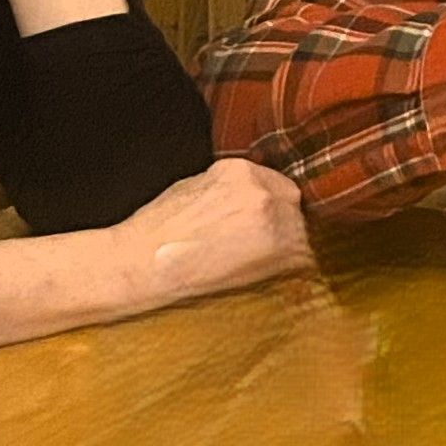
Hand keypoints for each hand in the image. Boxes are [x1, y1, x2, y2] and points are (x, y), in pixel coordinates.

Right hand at [114, 159, 315, 303]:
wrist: (143, 263)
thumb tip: (248, 198)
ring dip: (288, 245)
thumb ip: (229, 187)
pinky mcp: (277, 254)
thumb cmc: (159, 230)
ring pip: (301, 231)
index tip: (261, 220)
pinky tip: (269, 274)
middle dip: (281, 220)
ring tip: (261, 262)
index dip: (269, 203)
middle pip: (292, 203)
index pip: (274, 182)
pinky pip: (301, 258)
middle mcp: (261, 190)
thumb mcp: (195, 187)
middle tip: (260, 244)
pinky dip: (290, 267)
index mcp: (240, 170)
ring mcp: (272, 221)